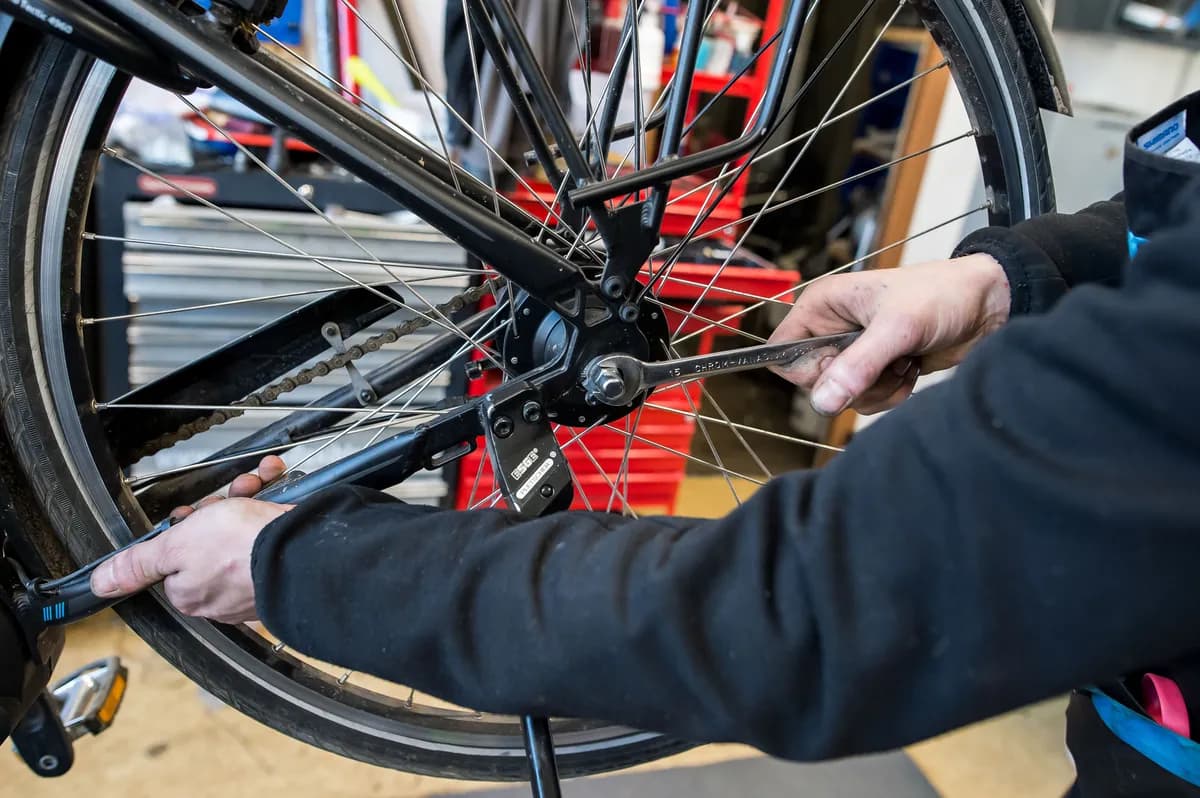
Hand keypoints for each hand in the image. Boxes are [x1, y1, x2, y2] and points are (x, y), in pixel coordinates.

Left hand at [90, 456, 293, 623]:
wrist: (301, 548)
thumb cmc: (241, 549)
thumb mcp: (176, 545)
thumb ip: (139, 563)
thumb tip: (102, 584)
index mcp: (190, 592)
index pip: (176, 555)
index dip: (186, 526)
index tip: (197, 513)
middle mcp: (222, 591)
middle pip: (210, 538)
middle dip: (221, 508)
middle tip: (231, 499)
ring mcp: (254, 578)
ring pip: (241, 529)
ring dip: (249, 498)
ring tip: (258, 484)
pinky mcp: (281, 563)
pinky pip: (271, 529)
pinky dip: (274, 504)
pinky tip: (275, 485)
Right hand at [769, 253, 1010, 414]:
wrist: (988, 305)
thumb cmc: (942, 295)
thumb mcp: (898, 328)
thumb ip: (858, 366)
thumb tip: (822, 402)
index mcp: (822, 305)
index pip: (784, 353)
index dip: (808, 369)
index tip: (842, 364)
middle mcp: (832, 327)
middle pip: (814, 381)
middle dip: (852, 381)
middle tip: (884, 360)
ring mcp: (854, 350)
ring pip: (841, 395)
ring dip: (876, 388)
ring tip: (904, 359)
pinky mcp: (876, 368)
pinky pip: (865, 400)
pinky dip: (890, 392)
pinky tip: (910, 367)